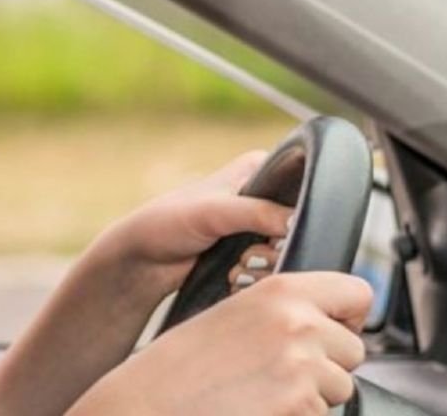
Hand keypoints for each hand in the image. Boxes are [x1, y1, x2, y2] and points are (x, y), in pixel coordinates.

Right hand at [71, 271, 373, 415]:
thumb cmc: (184, 365)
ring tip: (265, 391)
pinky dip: (298, 415)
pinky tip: (260, 408)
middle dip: (328, 364)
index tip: (331, 329)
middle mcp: (297, 323)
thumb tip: (330, 323)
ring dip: (313, 394)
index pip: (357, 292)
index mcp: (280, 290)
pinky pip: (323, 414)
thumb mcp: (236, 315)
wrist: (154, 401)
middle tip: (281, 371)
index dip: (347, 316)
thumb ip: (284, 311)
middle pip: (353, 348)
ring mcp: (302, 367)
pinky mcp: (300, 404)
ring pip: (342, 386)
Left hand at [90, 150, 293, 296]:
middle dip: (278, 248)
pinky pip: (275, 269)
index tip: (277, 234)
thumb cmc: (167, 223)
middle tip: (250, 254)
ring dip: (266, 267)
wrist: (143, 260)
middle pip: (300, 225)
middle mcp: (263, 194)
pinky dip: (259, 278)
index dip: (297, 215)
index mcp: (259, 168)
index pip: (303, 186)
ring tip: (237, 267)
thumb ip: (257, 212)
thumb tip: (298, 222)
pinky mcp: (252, 252)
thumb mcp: (213, 212)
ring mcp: (258, 226)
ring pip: (290, 251)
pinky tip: (236, 277)